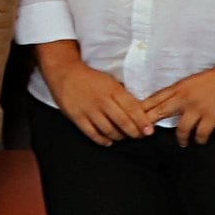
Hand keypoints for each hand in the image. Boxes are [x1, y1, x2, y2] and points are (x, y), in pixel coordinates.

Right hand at [36, 48, 154, 144]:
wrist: (65, 73)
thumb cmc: (90, 78)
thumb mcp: (110, 82)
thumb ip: (123, 95)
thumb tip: (140, 110)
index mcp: (113, 90)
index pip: (132, 109)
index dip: (142, 122)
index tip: (149, 130)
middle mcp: (102, 101)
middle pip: (123, 122)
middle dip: (134, 132)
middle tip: (139, 136)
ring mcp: (89, 110)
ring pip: (109, 130)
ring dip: (119, 137)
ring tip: (123, 137)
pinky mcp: (77, 117)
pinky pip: (93, 134)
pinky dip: (102, 140)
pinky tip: (108, 140)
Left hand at [140, 53, 214, 144]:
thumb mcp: (193, 82)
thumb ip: (181, 93)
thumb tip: (170, 104)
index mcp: (180, 87)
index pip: (155, 99)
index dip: (142, 109)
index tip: (131, 117)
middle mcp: (185, 97)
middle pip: (159, 112)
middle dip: (148, 125)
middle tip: (142, 135)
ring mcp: (198, 107)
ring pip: (180, 128)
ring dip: (180, 138)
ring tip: (182, 142)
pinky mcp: (212, 116)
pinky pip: (201, 134)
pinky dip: (200, 139)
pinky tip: (200, 140)